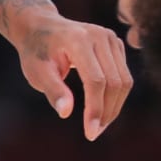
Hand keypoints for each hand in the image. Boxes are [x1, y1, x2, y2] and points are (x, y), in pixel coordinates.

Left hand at [14, 10, 133, 140]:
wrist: (41, 27)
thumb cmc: (36, 52)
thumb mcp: (37, 72)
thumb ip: (53, 90)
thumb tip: (66, 112)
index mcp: (78, 40)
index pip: (95, 80)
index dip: (95, 109)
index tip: (90, 133)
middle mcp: (100, 36)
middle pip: (114, 82)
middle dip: (106, 112)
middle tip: (93, 133)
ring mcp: (111, 38)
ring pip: (124, 81)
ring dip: (114, 107)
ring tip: (98, 126)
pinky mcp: (116, 45)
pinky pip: (123, 76)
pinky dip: (116, 97)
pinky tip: (102, 110)